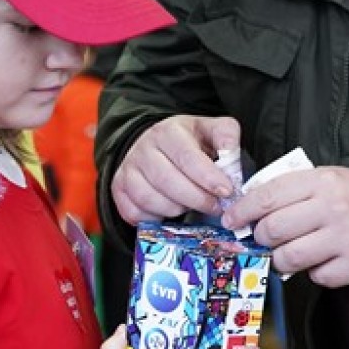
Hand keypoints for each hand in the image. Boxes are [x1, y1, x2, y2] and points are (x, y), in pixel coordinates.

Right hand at [111, 114, 242, 223]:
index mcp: (168, 132)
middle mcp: (143, 149)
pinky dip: (155, 219)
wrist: (156, 147)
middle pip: (167, 181)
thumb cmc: (189, 143)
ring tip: (192, 206)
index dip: (207, 177)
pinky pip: (135, 214)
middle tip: (216, 206)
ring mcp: (127, 170)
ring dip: (177, 210)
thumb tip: (229, 151)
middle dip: (196, 199)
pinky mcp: (118, 190)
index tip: (226, 191)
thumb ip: (226, 136)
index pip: (186, 157)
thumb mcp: (210, 130)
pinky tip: (170, 212)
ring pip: (150, 200)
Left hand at [224, 166, 348, 286]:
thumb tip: (253, 208)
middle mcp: (332, 207)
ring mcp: (344, 237)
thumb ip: (296, 190)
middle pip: (273, 229)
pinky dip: (315, 273)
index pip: (267, 196)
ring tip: (291, 254)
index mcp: (323, 181)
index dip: (242, 211)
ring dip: (282, 261)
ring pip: (289, 258)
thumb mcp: (332, 178)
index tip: (232, 221)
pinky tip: (324, 261)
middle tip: (266, 240)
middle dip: (262, 239)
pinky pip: (317, 277)